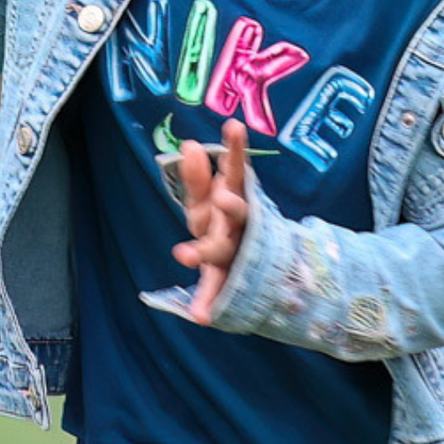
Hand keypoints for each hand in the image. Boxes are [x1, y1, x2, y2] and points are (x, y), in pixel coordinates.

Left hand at [172, 119, 250, 323]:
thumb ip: (198, 177)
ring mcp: (234, 252)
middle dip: (232, 206)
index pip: (236, 171)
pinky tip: (201, 317)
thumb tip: (190, 144)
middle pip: (238, 212)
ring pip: (221, 251)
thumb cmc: (225, 225)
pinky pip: (215, 289)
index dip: (235, 151)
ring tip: (185, 255)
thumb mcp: (208, 200)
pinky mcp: (225, 278)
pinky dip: (207, 303)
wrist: (258, 268)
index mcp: (235, 199)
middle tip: (225, 197)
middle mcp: (239, 225)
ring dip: (205, 252)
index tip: (233, 126)